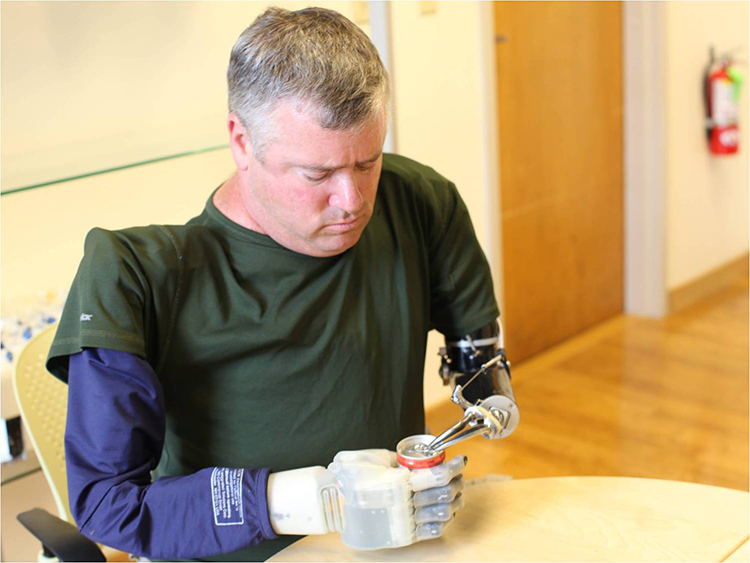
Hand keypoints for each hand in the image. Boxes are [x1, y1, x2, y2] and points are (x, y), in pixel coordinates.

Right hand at [327, 449, 466, 548]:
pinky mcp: (405, 536)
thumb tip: (418, 455)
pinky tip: (446, 511)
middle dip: (458, 482)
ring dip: (455, 502)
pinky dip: (445, 521)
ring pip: (443, 514)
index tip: (460, 460)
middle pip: (444, 494)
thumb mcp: (371, 458)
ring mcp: (406, 522)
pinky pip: (433, 532)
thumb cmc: (350, 478)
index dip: (454, 467)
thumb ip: (395, 458)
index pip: (437, 476)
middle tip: (459, 475)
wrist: (334, 505)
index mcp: (398, 482)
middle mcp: (404, 504)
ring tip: (456, 493)